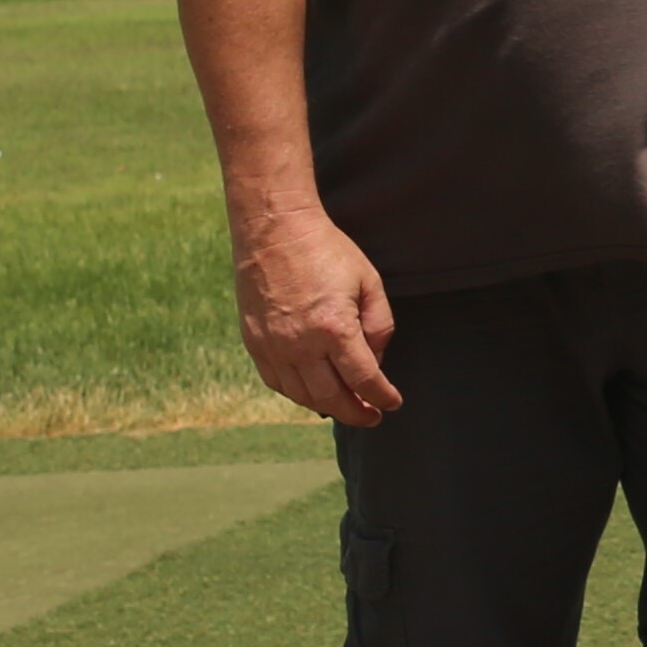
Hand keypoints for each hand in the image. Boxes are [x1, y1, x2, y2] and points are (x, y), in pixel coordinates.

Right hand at [234, 201, 398, 427]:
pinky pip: (276, 382)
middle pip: (331, 397)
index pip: (364, 379)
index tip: (392, 404)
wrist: (275, 231)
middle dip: (355, 412)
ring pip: (301, 395)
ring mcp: (273, 346)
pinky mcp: (254, 342)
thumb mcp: (369, 283)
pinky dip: (297, 394)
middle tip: (371, 415)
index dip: (382, 396)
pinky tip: (313, 392)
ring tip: (346, 406)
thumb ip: (379, 325)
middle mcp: (300, 344)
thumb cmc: (328, 252)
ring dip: (327, 406)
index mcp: (334, 329)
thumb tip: (376, 360)